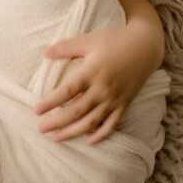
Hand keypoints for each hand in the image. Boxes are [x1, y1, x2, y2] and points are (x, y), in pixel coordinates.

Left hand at [35, 24, 157, 143]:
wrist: (145, 46)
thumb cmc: (114, 40)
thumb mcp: (88, 40)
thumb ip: (65, 48)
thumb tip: (44, 53)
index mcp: (91, 72)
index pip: (67, 91)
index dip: (51, 102)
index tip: (36, 110)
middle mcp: (103, 89)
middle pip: (77, 111)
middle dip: (57, 122)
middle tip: (40, 129)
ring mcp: (115, 98)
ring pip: (92, 121)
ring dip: (73, 132)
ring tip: (56, 138)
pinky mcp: (124, 104)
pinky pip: (112, 124)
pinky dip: (101, 135)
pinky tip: (88, 141)